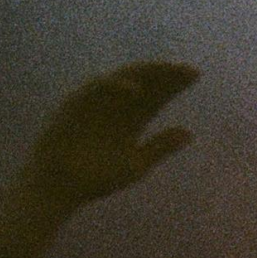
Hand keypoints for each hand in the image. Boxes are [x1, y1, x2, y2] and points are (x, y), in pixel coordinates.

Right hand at [17, 61, 198, 208]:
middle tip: (188, 70)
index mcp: (132, 119)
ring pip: (122, 79)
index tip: (196, 74)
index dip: (174, 84)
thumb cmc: (96, 178)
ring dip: (144, 74)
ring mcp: (96, 103)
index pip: (157, 95)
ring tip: (168, 71)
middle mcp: (116, 107)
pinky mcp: (75, 104)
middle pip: (144, 83)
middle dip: (165, 75)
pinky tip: (135, 89)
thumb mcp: (136, 164)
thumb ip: (160, 147)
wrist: (61, 187)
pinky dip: (114, 86)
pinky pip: (95, 89)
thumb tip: (189, 133)